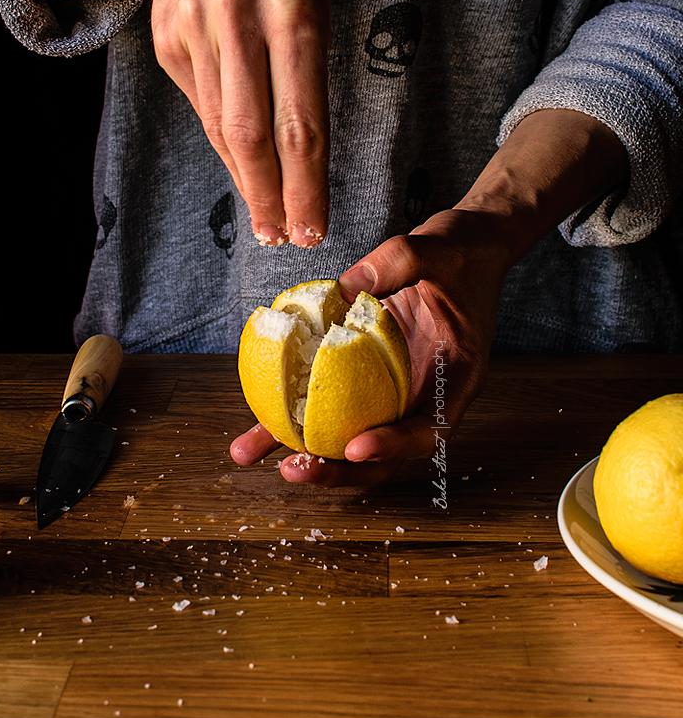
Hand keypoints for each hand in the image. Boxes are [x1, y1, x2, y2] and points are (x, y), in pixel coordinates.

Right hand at [150, 0, 331, 247]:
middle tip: (285, 237)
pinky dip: (224, 143)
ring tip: (268, 217)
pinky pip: (201, 105)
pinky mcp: (167, 38)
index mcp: (295, 8)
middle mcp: (240, 18)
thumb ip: (309, 67)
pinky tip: (243, 167)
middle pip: (254, 131)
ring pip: (221, 125)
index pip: (302, 117)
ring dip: (247, 179)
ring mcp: (196, 27)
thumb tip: (302, 157)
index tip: (314, 226)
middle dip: (272, 195)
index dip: (307, 182)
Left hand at [231, 208, 511, 486]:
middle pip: (386, 453)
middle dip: (338, 470)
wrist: (467, 247)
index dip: (394, 445)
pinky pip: (330, 403)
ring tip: (250, 453)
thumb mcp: (438, 249)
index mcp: (456, 376)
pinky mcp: (365, 377)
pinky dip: (292, 415)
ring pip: (350, 436)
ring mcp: (393, 390)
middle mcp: (424, 394)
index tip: (354, 447)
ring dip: (303, 451)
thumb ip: (397, 263)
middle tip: (295, 468)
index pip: (430, 427)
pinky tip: (251, 423)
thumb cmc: (462, 252)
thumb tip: (344, 289)